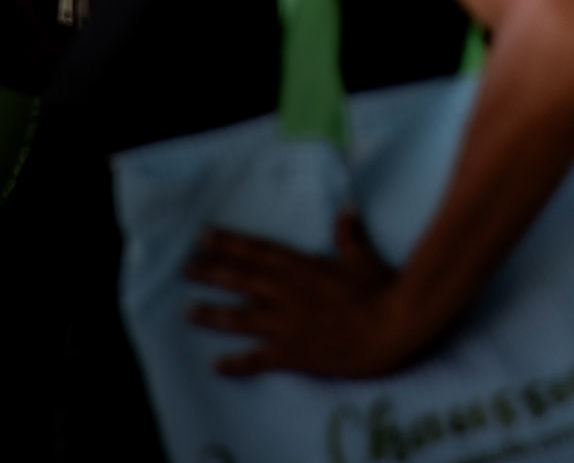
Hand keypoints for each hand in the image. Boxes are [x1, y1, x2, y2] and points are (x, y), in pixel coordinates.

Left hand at [184, 210, 418, 378]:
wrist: (390, 328)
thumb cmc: (380, 288)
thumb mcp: (363, 256)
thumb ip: (349, 234)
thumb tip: (346, 206)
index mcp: (302, 266)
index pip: (257, 251)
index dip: (228, 243)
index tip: (202, 235)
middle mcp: (287, 293)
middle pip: (240, 280)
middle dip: (210, 272)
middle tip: (183, 268)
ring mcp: (287, 324)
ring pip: (241, 318)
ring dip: (212, 314)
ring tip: (186, 311)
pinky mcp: (293, 353)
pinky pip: (259, 359)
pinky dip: (236, 364)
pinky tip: (216, 366)